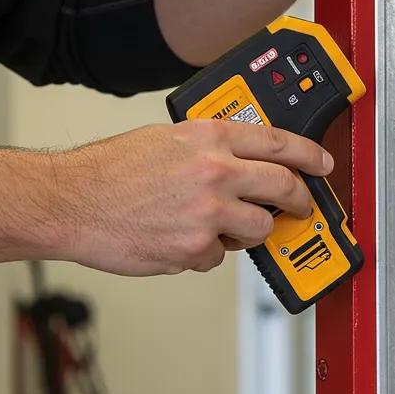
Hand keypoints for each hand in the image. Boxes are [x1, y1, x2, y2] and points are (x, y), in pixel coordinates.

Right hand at [56, 121, 333, 274]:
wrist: (71, 202)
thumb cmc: (110, 172)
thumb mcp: (166, 139)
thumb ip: (209, 147)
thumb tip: (245, 160)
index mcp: (209, 138)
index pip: (279, 141)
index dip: (310, 154)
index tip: (323, 163)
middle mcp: (215, 171)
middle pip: (284, 187)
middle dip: (300, 202)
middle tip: (301, 208)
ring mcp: (209, 212)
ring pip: (259, 228)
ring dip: (247, 231)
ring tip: (216, 224)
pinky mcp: (197, 247)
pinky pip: (220, 255)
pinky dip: (206, 252)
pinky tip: (179, 238)